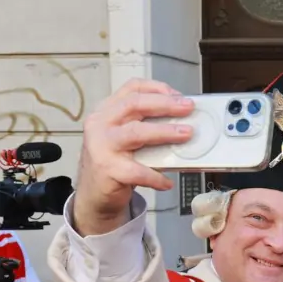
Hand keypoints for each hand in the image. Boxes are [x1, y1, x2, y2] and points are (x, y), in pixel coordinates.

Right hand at [74, 78, 194, 235]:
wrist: (93, 193)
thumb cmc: (114, 162)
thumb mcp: (124, 136)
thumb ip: (145, 125)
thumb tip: (182, 120)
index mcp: (107, 111)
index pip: (131, 88)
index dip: (157, 88)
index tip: (178, 94)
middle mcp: (101, 124)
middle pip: (135, 105)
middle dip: (165, 104)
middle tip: (189, 107)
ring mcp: (102, 146)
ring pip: (136, 133)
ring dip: (165, 132)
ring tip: (186, 134)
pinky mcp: (107, 169)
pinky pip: (138, 171)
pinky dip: (156, 177)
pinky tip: (167, 182)